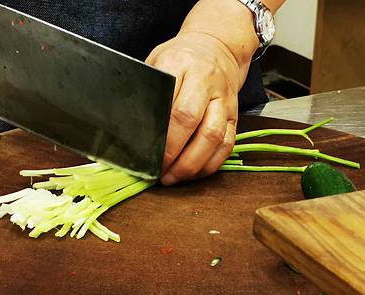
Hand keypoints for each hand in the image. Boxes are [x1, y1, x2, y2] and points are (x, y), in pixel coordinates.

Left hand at [146, 31, 239, 184]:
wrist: (218, 46)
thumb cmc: (180, 59)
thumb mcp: (157, 62)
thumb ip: (147, 90)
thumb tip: (129, 126)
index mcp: (181, 65)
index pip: (172, 105)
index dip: (161, 136)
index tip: (147, 154)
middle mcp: (206, 82)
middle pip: (193, 123)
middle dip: (175, 154)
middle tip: (159, 172)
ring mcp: (224, 100)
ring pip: (215, 137)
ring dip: (193, 164)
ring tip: (174, 178)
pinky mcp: (235, 115)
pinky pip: (228, 144)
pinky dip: (211, 164)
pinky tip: (194, 173)